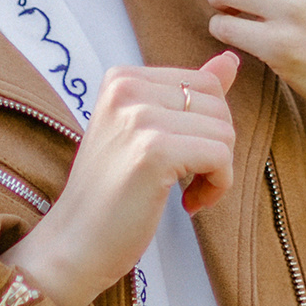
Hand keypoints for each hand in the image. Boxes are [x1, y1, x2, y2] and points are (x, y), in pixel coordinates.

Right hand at [4, 50, 238, 305]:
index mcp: (122, 77)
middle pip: (218, 106)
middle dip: (216, 149)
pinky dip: (217, 187)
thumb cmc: (112, 195)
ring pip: (224, 132)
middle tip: (187, 182)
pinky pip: (220, 157)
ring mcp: (138, 118)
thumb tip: (231, 59)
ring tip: (185, 194)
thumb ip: (188, 94)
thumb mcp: (146, 133)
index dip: (206, 128)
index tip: (181, 160)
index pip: (205, 83)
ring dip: (217, 172)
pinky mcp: (153, 151)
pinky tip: (188, 205)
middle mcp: (126, 88)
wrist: (73, 246)